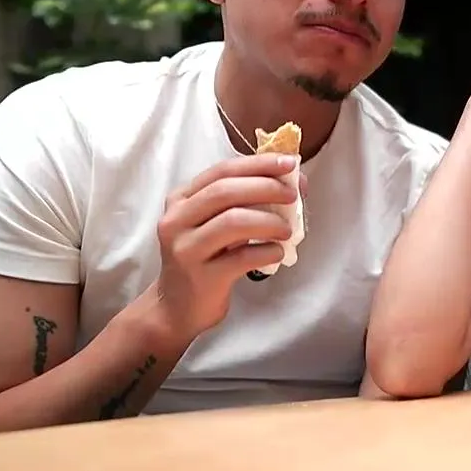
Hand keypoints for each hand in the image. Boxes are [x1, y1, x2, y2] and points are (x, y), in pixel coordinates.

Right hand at [152, 153, 299, 339]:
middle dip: (266, 187)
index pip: (222, 170)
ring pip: (233, 222)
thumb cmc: (204, 258)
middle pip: (225, 191)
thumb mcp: (215, 224)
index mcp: (181, 199)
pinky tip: (277, 253)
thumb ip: (245, 201)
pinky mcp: (201, 277)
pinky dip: (267, 251)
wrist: (177, 307)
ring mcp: (186, 249)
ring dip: (269, 221)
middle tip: (293, 195)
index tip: (289, 163)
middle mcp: (177, 220)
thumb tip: (294, 182)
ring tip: (287, 230)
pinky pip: (241, 257)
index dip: (258, 164)